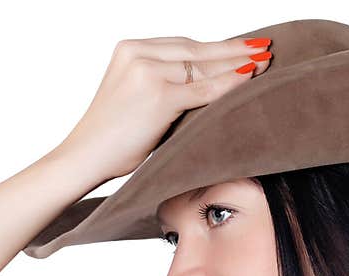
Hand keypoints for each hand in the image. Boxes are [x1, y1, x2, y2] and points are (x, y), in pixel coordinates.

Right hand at [53, 35, 271, 179]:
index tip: (242, 46)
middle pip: (197, 50)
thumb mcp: (137, 101)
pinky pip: (203, 89)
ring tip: (264, 61)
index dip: (215, 47)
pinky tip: (250, 77)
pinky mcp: (158, 95)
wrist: (84, 158)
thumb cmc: (110, 139)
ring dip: (237, 64)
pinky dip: (230, 84)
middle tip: (263, 48)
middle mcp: (138, 53)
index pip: (183, 45)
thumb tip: (207, 86)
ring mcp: (147, 72)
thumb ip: (165, 86)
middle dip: (233, 50)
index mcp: (129, 48)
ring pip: (203, 66)